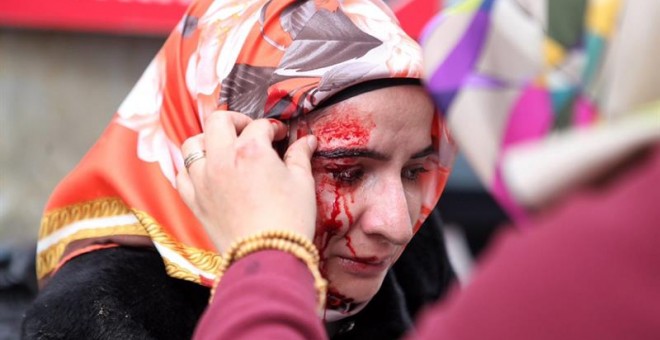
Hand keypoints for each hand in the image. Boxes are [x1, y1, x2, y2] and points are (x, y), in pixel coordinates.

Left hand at [176, 111, 317, 252]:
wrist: (267, 257)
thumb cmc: (289, 220)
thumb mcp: (302, 183)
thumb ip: (300, 157)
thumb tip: (307, 141)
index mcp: (251, 150)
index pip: (260, 126)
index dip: (273, 127)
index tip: (280, 136)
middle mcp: (222, 159)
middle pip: (218, 122)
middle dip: (235, 120)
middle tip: (249, 130)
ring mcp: (203, 180)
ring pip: (192, 144)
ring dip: (208, 140)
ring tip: (222, 147)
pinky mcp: (194, 201)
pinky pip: (181, 174)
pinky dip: (191, 168)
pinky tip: (203, 170)